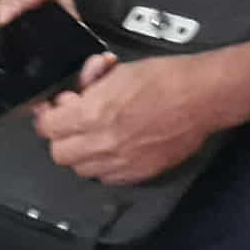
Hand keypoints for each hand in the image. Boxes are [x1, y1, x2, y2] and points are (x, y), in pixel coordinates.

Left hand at [33, 53, 218, 183]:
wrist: (202, 96)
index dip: (49, 115)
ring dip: (83, 152)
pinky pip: (107, 177)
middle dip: (63, 136)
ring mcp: (120, 163)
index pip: (47, 126)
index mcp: (92, 113)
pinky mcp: (138, 173)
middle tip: (75, 121)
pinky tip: (118, 146)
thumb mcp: (118, 71)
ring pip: (81, 169)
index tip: (56, 108)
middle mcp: (102, 143)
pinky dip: (105, 165)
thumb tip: (75, 94)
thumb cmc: (165, 77)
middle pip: (59, 153)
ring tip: (97, 134)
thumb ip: (90, 87)